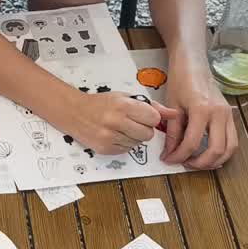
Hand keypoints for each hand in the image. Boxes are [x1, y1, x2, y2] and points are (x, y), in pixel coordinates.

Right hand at [62, 91, 179, 155]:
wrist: (73, 111)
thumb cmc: (100, 103)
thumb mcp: (125, 98)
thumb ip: (151, 106)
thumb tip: (174, 113)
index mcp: (123, 105)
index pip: (153, 118)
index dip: (150, 117)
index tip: (142, 115)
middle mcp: (116, 121)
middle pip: (148, 134)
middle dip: (143, 129)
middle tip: (131, 122)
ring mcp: (109, 137)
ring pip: (138, 143)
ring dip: (133, 137)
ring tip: (120, 128)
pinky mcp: (105, 149)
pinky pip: (127, 150)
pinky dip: (123, 144)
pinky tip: (113, 135)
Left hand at [162, 66, 237, 168]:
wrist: (193, 63)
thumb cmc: (180, 80)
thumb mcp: (172, 105)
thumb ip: (172, 131)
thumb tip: (170, 152)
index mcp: (202, 109)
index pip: (192, 143)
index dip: (179, 156)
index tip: (169, 160)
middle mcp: (219, 113)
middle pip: (216, 150)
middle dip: (200, 163)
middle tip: (185, 164)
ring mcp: (228, 114)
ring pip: (230, 148)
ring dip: (215, 160)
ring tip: (197, 162)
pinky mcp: (230, 115)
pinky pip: (232, 140)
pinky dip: (223, 151)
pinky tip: (209, 154)